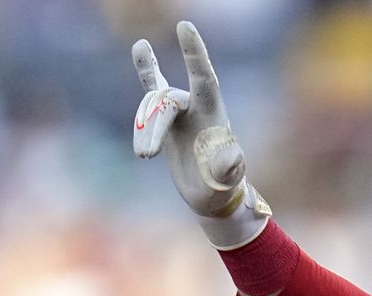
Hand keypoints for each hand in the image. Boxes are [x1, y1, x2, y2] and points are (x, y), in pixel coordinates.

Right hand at [131, 20, 270, 248]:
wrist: (212, 194)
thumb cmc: (222, 186)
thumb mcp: (226, 180)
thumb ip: (229, 167)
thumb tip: (231, 155)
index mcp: (214, 114)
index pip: (204, 77)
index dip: (194, 53)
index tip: (184, 26)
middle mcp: (196, 106)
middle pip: (166, 101)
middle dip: (153, 126)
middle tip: (146, 156)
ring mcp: (180, 109)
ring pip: (151, 106)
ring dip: (143, 131)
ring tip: (144, 156)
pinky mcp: (165, 117)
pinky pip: (152, 87)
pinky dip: (146, 68)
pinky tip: (139, 46)